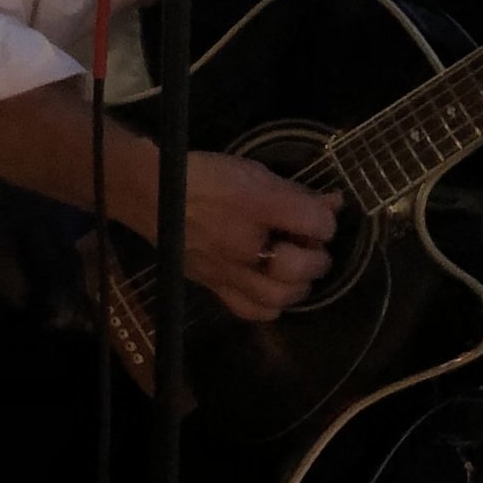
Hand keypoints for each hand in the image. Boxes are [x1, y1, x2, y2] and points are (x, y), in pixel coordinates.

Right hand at [176, 151, 338, 322]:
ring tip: (293, 270)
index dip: (326, 220)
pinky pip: (253, 310)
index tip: (318, 216)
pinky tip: (269, 287)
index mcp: (257, 203)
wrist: (150, 193)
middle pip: (304, 266)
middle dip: (317, 257)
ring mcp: (229, 271)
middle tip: (308, 246)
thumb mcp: (253, 173)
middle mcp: (246, 242)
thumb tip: (332, 203)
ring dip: (298, 285)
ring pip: (282, 296)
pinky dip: (271, 305)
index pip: (317, 222)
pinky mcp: (213, 287)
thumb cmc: (205, 176)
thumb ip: (294, 191)